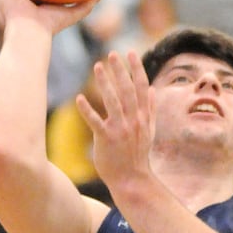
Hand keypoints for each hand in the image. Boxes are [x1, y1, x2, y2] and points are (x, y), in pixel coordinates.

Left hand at [76, 49, 153, 200]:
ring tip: (97, 67)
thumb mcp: (149, 132)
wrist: (132, 180)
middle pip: (127, 91)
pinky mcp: (107, 140)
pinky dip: (87, 110)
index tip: (131, 52)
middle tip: (112, 54)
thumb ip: (151, 109)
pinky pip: (96, 122)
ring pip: (113, 102)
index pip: (141, 88)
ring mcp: (121, 130)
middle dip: (120, 71)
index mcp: (143, 117)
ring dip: (105, 83)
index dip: (136, 69)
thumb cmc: (138, 155)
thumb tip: (153, 89)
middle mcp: (134, 121)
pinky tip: (79, 98)